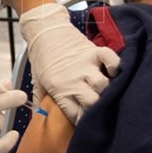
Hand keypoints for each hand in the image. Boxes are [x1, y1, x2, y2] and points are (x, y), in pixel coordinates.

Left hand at [20, 3, 119, 123]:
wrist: (44, 30)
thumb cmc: (41, 58)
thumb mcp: (37, 81)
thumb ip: (40, 101)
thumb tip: (38, 119)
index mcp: (58, 89)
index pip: (76, 114)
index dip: (82, 121)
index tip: (85, 122)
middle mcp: (73, 79)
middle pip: (93, 102)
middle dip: (96, 109)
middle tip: (97, 109)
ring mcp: (85, 65)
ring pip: (103, 85)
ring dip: (106, 90)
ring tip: (104, 92)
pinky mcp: (93, 51)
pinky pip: (110, 60)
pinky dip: (114, 66)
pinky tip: (112, 72)